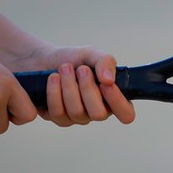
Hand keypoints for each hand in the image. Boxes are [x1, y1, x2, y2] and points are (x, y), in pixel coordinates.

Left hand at [21, 46, 135, 125]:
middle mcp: (98, 111)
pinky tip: (53, 78)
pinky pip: (58, 113)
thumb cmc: (75, 59)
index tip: (105, 84)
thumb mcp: (93, 54)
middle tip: (81, 69)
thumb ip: (106, 62)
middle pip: (98, 114)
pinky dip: (55, 92)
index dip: (117, 102)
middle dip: (87, 88)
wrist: (46, 59)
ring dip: (69, 86)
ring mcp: (79, 117)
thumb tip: (108, 80)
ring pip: (77, 112)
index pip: (126, 114)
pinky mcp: (59, 118)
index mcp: (113, 98)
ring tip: (65, 68)